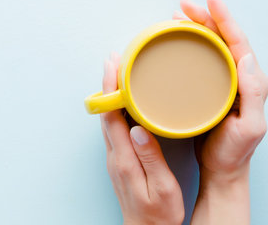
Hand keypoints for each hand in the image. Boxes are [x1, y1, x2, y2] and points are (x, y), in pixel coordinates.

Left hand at [100, 53, 183, 224]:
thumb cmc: (159, 214)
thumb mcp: (161, 188)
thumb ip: (150, 158)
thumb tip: (137, 128)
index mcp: (124, 158)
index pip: (111, 115)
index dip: (110, 88)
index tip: (113, 65)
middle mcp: (114, 154)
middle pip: (105, 111)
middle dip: (108, 83)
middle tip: (114, 59)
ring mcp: (115, 157)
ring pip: (108, 117)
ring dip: (110, 94)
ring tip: (118, 72)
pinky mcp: (120, 159)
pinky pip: (113, 126)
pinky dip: (116, 107)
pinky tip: (125, 101)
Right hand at [173, 0, 267, 223]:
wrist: (222, 169)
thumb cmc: (234, 151)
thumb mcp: (250, 126)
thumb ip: (252, 93)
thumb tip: (246, 55)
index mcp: (251, 80)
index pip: (237, 40)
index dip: (224, 17)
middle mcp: (239, 76)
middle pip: (222, 37)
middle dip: (204, 17)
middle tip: (183, 5)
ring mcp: (223, 81)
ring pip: (211, 45)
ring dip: (196, 26)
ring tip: (177, 16)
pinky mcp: (209, 87)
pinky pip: (202, 58)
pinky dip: (189, 43)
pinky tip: (178, 39)